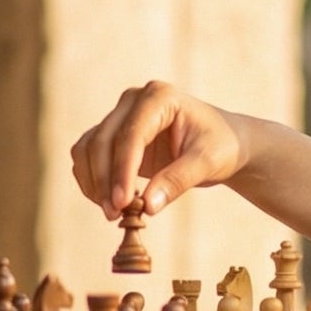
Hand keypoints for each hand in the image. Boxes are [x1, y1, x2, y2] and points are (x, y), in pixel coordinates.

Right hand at [71, 81, 245, 220]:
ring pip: (89, 147)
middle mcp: (133, 101)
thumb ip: (178, 180)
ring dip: (93, 181)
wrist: (222, 142)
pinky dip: (91, 179)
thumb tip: (148, 206)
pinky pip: (88, 155)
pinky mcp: (113, 134)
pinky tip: (108, 202)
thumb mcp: (208, 162)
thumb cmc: (220, 146)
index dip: (122, 170)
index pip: (131, 134)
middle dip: (104, 180)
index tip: (121, 203)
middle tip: (113, 214)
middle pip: (103, 140)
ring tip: (111, 212)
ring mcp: (120, 115)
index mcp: (160, 97)